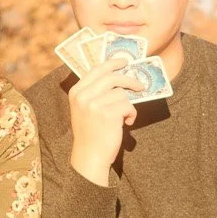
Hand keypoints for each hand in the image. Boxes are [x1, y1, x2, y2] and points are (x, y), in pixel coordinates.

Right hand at [65, 54, 149, 185]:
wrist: (89, 156)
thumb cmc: (90, 133)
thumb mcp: (84, 109)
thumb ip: (94, 92)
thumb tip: (118, 77)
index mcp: (76, 92)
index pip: (96, 69)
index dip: (113, 63)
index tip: (125, 61)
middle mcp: (83, 96)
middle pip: (112, 77)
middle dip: (129, 79)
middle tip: (140, 85)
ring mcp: (94, 104)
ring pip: (122, 93)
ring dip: (128, 105)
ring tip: (125, 116)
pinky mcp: (108, 114)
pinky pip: (128, 105)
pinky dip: (131, 114)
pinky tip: (126, 124)